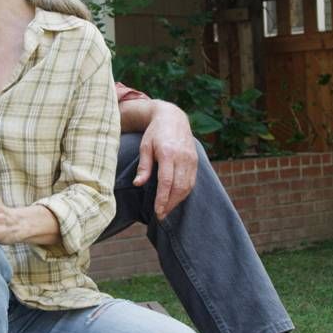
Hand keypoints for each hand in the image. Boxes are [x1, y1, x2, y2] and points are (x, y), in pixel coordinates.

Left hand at [134, 101, 197, 218]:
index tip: (157, 211)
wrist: (173, 117)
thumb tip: (137, 184)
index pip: (167, 181)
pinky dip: (184, 193)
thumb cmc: (155, 133)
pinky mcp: (196, 160)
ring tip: (166, 210)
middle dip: (170, 204)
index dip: (163, 199)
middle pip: (179, 187)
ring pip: (187, 186)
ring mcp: (191, 159)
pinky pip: (192, 181)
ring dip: (177, 201)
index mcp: (168, 153)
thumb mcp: (145, 147)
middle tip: (161, 216)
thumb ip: (144, 166)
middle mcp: (182, 157)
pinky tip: (175, 199)